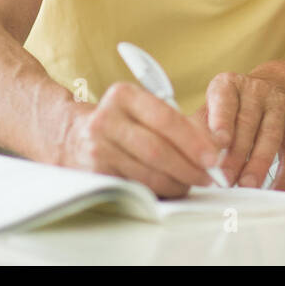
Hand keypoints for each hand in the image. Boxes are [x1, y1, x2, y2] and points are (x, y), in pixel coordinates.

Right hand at [58, 83, 223, 197]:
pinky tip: (171, 188)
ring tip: (193, 183)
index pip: (166, 118)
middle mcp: (106, 119)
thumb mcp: (142, 109)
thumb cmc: (120, 121)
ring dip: (177, 182)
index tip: (215, 156)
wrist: (68, 134)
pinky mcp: (94, 173)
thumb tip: (216, 145)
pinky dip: (158, 190)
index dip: (194, 140)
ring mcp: (97, 148)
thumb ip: (177, 122)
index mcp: (124, 95)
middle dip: (189, 166)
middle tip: (210, 176)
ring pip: (147, 172)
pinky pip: (135, 185)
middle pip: (158, 149)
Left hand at [196, 71, 284, 189]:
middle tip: (225, 178)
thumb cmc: (237, 106)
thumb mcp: (215, 107)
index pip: (225, 100)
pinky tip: (276, 190)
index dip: (222, 121)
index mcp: (229, 85)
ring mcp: (280, 105)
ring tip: (247, 186)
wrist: (281, 86)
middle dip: (236, 154)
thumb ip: (200, 128)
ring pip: (271, 135)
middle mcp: (256, 91)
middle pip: (247, 123)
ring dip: (258, 163)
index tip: (219, 143)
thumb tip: (184, 158)